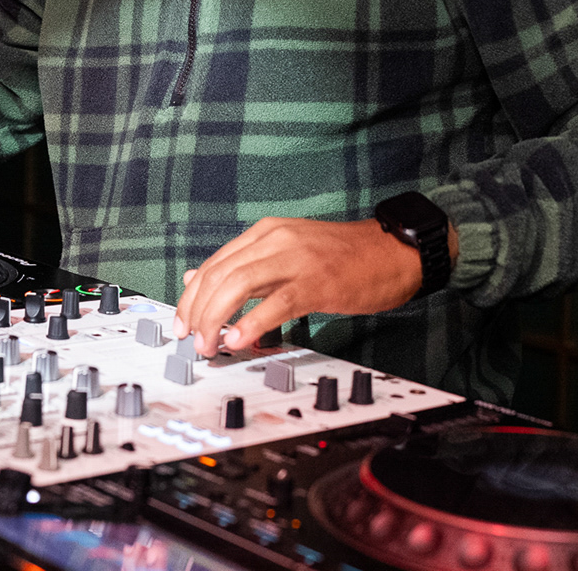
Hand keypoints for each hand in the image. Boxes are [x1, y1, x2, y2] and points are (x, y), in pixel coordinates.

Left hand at [172, 216, 432, 357]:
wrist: (394, 251)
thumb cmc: (344, 256)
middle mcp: (275, 240)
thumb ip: (247, 264)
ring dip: (216, 319)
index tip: (183, 323)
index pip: (214, 263)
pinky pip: (274, 303)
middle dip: (197, 311)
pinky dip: (251, 323)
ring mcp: (295, 259)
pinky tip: (239, 340)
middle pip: (219, 274)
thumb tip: (199, 279)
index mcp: (266, 233)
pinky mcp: (316, 283)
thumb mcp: (289, 251)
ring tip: (210, 345)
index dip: (191, 297)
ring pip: (237, 285)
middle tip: (192, 340)